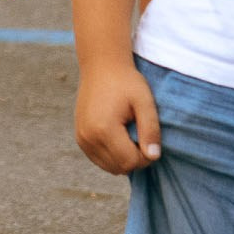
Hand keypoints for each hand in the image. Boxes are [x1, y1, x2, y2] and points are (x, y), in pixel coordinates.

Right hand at [73, 59, 161, 173]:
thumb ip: (150, 129)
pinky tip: (119, 136)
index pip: (131, 162)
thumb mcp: (144, 101)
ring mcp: (82, 139)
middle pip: (120, 167)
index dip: (146, 155)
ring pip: (110, 167)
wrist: (101, 66)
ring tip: (129, 133)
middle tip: (141, 134)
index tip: (148, 135)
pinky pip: (100, 160)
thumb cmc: (126, 81)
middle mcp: (88, 137)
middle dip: (135, 158)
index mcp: (104, 129)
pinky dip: (112, 155)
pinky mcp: (80, 138)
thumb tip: (153, 157)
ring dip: (124, 157)